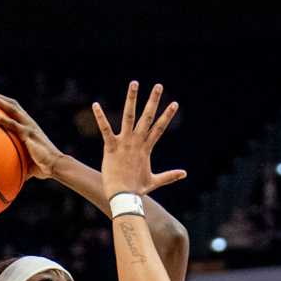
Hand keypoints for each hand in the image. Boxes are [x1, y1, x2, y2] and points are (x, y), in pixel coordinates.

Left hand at [0, 91, 61, 178]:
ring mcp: (28, 126)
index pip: (15, 109)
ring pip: (11, 108)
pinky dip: (0, 119)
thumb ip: (15, 162)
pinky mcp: (28, 134)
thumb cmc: (41, 165)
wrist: (55, 166)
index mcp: (28, 126)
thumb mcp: (26, 161)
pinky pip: (12, 124)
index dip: (4, 102)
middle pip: (12, 104)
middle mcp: (28, 122)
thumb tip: (3, 174)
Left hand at [92, 81, 186, 201]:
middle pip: (147, 117)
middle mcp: (137, 142)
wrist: (123, 197)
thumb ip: (169, 176)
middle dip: (153, 101)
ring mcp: (124, 143)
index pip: (159, 128)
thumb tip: (185, 173)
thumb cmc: (137, 190)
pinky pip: (105, 129)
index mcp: (146, 148)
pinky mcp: (111, 147)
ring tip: (134, 83)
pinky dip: (100, 117)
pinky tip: (95, 105)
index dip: (167, 116)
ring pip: (129, 117)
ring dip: (131, 99)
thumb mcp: (154, 181)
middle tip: (158, 85)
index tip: (175, 103)